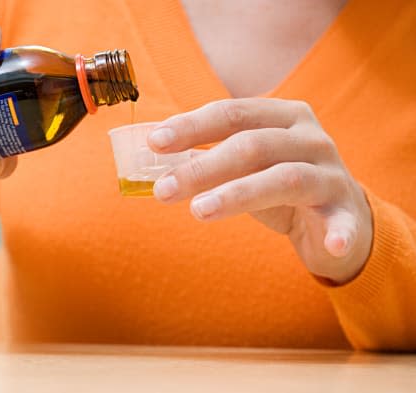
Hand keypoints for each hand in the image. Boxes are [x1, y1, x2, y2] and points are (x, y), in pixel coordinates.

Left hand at [148, 98, 372, 283]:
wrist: (337, 215)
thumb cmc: (279, 184)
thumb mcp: (245, 166)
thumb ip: (209, 158)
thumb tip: (153, 159)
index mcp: (283, 117)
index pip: (232, 113)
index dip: (192, 126)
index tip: (155, 142)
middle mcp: (310, 138)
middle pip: (252, 145)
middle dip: (202, 167)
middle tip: (163, 190)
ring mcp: (331, 173)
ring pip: (284, 178)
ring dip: (237, 194)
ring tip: (198, 212)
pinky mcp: (347, 211)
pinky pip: (343, 221)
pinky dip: (338, 231)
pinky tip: (331, 244)